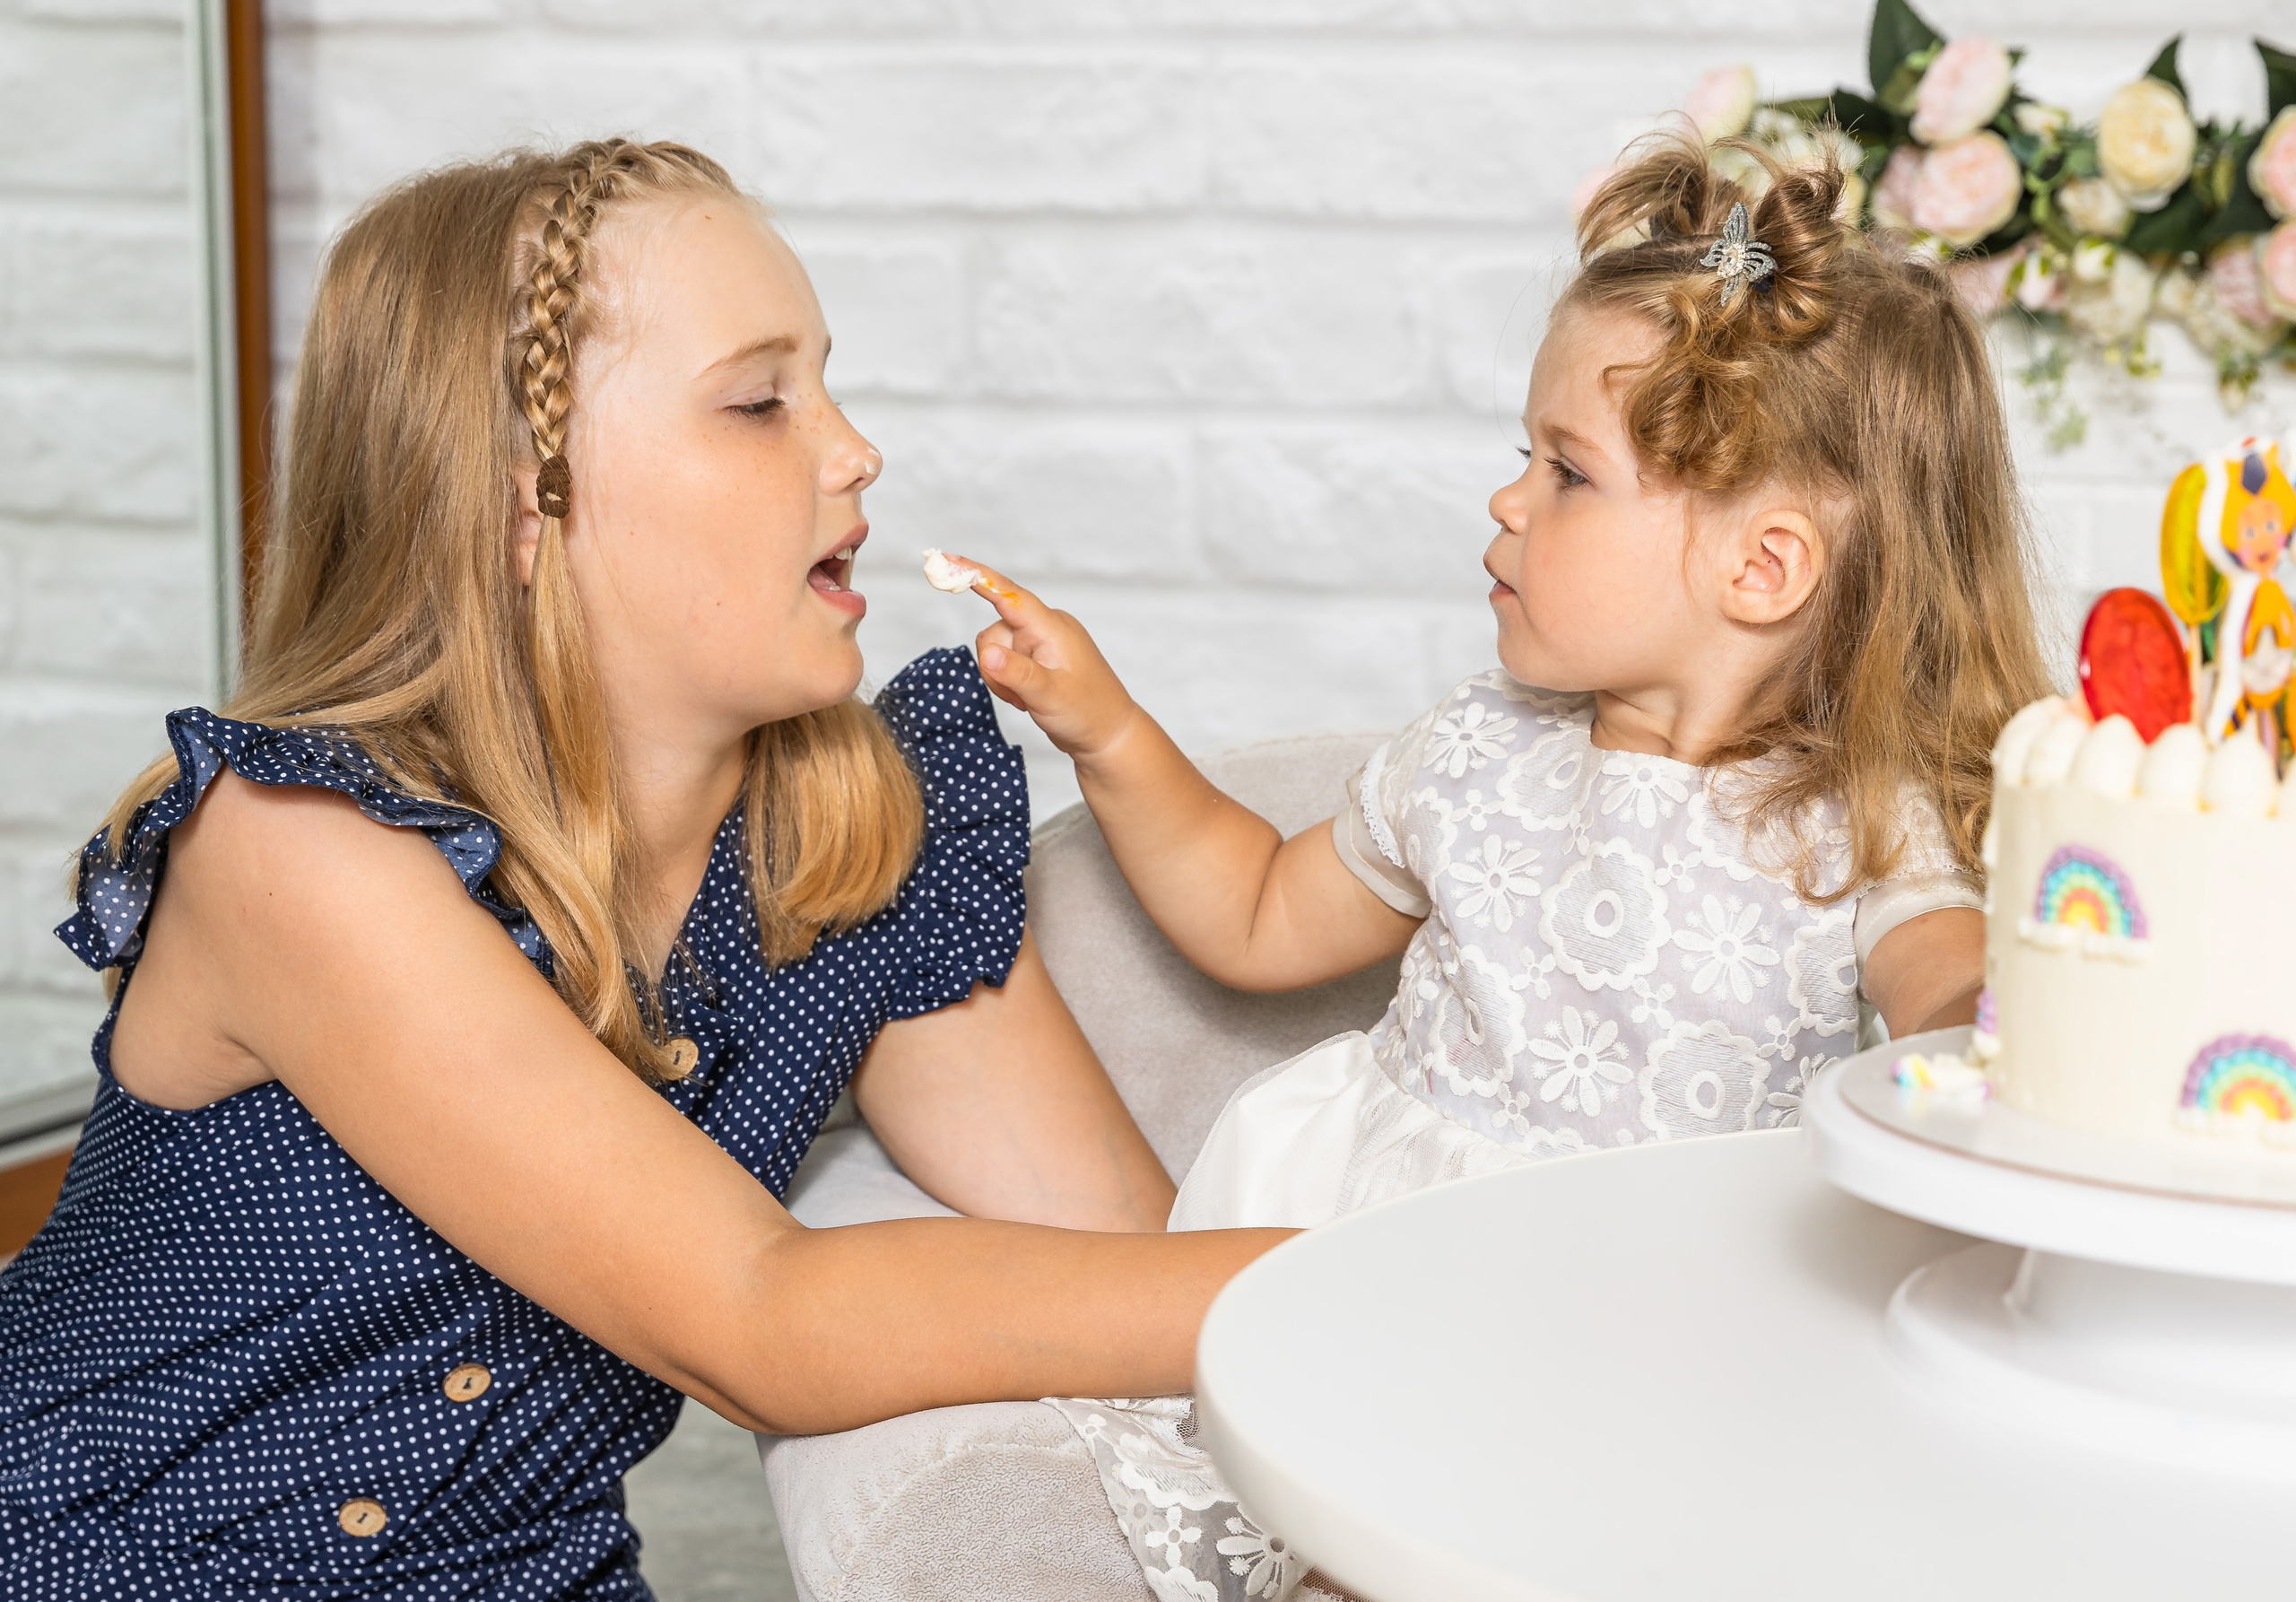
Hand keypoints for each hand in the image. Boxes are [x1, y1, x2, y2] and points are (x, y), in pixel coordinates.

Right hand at [962, 561, 1140, 763]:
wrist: (1108, 735)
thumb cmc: (1088, 713)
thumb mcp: (1049, 695)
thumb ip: (1016, 673)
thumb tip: (986, 653)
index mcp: (1051, 627)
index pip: (1007, 593)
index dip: (973, 574)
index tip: (943, 560)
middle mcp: (1045, 628)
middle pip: (995, 632)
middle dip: (995, 666)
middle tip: (1019, 696)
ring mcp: (1041, 643)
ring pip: (995, 650)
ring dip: (1001, 678)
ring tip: (1027, 700)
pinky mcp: (1037, 658)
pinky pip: (1005, 662)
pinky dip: (1007, 682)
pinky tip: (1027, 699)